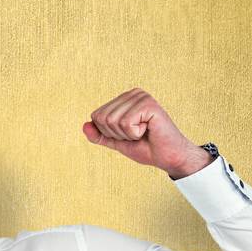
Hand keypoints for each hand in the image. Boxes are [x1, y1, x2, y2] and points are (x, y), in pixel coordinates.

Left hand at [81, 89, 212, 178]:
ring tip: (143, 132)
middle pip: (102, 118)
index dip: (108, 132)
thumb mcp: (116, 141)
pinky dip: (134, 133)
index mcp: (124, 99)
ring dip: (126, 134)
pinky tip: (148, 129)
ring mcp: (141, 97)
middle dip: (116, 134)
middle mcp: (132, 93)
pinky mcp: (149, 104)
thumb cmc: (145, 147)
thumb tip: (84, 125)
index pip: (96, 116)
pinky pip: (126, 122)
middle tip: (136, 135)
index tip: (127, 134)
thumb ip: (99, 134)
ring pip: (113, 120)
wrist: (167, 157)